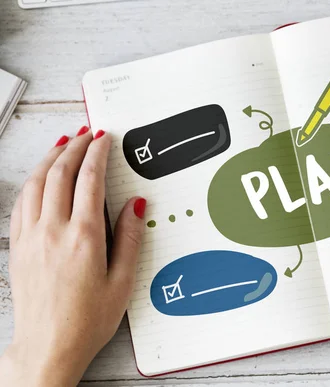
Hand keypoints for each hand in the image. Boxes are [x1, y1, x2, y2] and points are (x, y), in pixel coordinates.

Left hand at [0, 127, 145, 386]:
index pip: (89, 179)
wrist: (47, 346)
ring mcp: (31, 237)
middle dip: (74, 147)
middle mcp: (53, 231)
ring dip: (51, 158)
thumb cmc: (86, 320)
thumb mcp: (123, 282)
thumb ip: (131, 238)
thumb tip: (135, 205)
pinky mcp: (19, 247)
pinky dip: (32, 181)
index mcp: (84, 237)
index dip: (97, 153)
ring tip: (63, 144)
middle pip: (60, 173)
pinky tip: (39, 177)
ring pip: (36, 183)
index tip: (103, 138)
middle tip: (86, 133)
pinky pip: (22, 202)